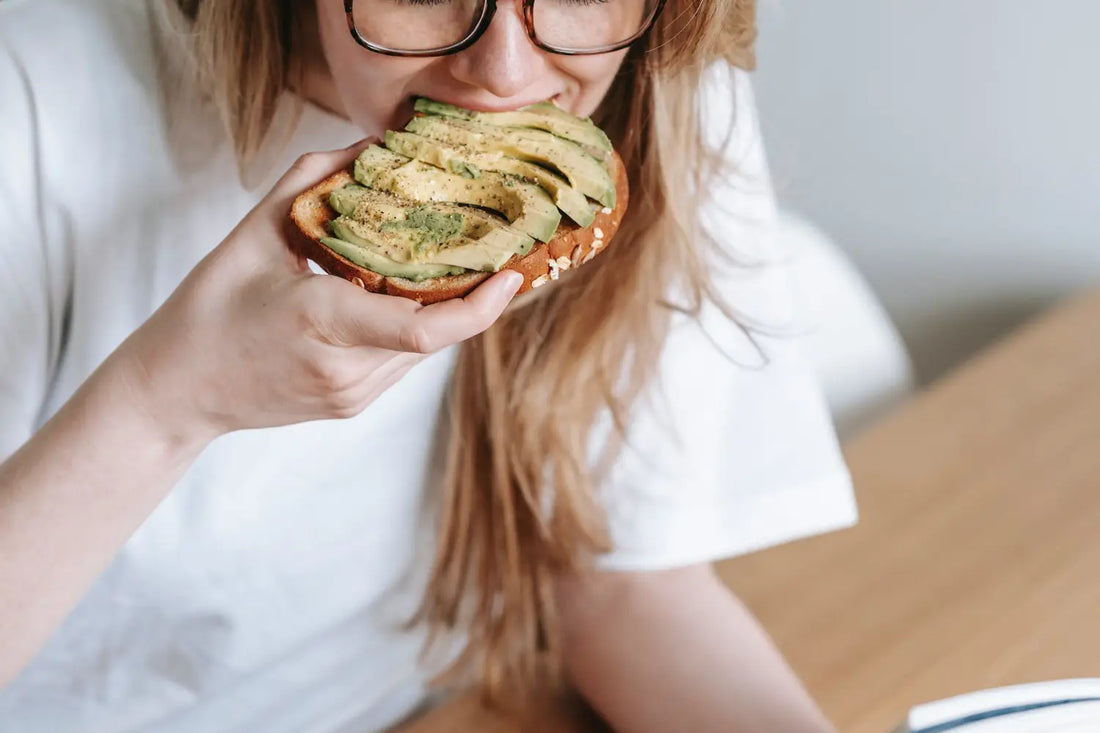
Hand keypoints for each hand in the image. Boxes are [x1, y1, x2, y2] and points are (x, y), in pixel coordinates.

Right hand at [114, 141, 521, 442]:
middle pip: (436, 334)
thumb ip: (313, 182)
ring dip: (440, 312)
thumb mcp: (252, 234)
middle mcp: (345, 370)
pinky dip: (413, 329)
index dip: (479, 307)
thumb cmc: (207, 311)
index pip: (424, 328)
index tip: (509, 275)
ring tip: (458, 268)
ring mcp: (350, 396)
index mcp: (321, 323)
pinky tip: (408, 298)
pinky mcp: (351, 407)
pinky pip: (402, 364)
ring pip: (423, 352)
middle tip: (495, 252)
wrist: (177, 390)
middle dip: (468, 295)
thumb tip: (371, 146)